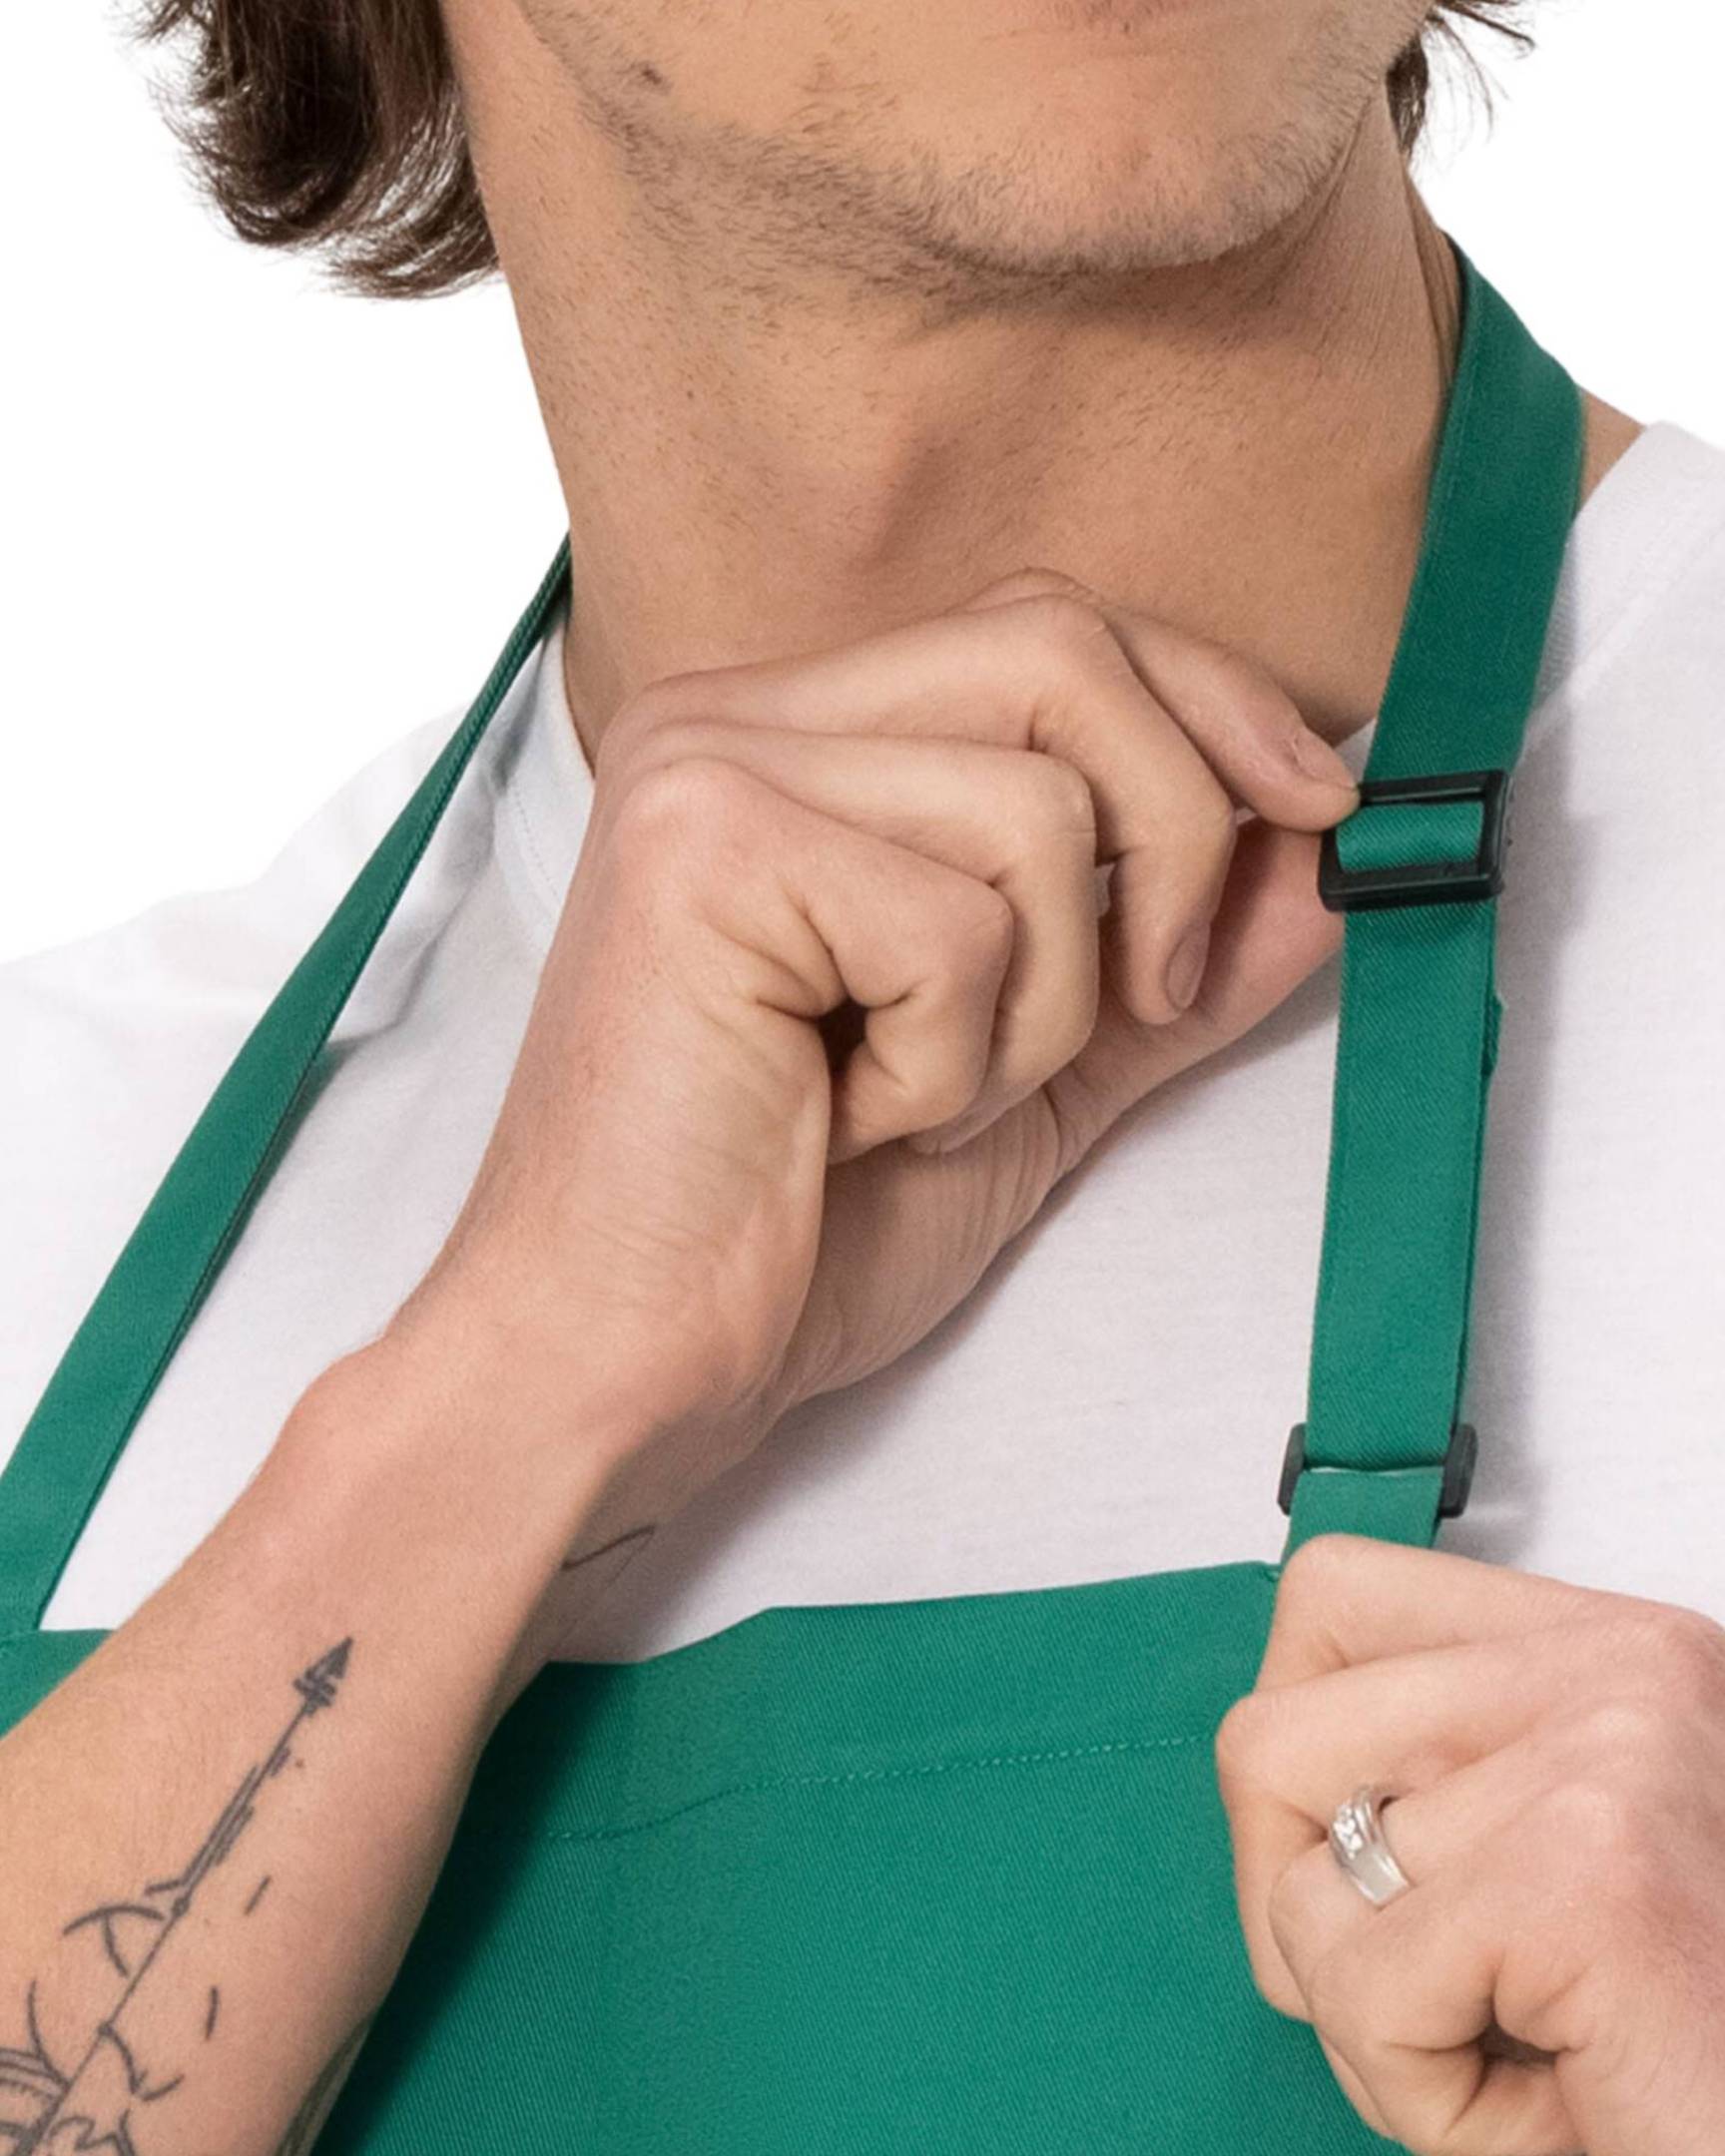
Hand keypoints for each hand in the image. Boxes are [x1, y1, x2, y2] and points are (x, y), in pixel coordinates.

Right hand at [387, 566, 1357, 1542]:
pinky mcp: (700, 854)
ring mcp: (708, 771)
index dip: (1211, 704)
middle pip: (1061, 654)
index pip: (1052, 632)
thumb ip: (1172, 958)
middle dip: (1178, 833)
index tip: (1317, 811)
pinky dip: (955, 1061)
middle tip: (1152, 996)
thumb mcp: (1035, 1072)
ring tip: (924, 1097)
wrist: (628, 1367)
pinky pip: (957, 923)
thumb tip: (1324, 857)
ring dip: (1041, 1003)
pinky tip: (848, 1120)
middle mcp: (738, 717)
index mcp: (801, 739)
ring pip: (1035, 807)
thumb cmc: (800, 1229)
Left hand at [1216, 1534, 1724, 2155]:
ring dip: (1375, 2020)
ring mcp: (1606, 1755)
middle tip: (1441, 1998)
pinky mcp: (1586, 1878)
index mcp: (1611, 1650)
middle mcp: (1620, 1669)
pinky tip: (1557, 2102)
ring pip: (1297, 1881)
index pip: (1333, 1597)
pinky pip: (1361, 1994)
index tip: (1371, 1871)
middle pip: (1271, 1738)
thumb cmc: (1688, 2051)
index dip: (1297, 1760)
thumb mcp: (1555, 1859)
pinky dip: (1423, 2095)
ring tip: (1522, 2054)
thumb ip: (1436, 1778)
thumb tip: (1266, 1765)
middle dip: (1303, 1907)